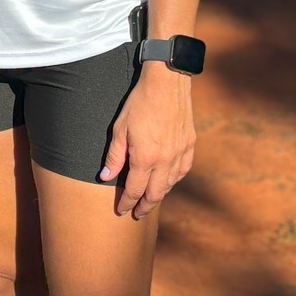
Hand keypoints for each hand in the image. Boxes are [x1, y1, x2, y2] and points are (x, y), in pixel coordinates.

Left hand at [99, 63, 195, 218]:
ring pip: (170, 184)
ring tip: (150, 200)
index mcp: (145, 158)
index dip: (127, 202)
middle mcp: (165, 160)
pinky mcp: (190, 144)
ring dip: (159, 194)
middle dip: (144, 206)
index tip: (121, 210)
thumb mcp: (120, 128)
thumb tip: (105, 176)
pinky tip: (168, 181)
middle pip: (155, 193)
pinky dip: (174, 179)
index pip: (135, 190)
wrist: (167, 82)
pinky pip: (183, 170)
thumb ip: (115, 156)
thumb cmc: (139, 102)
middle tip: (137, 214)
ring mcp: (180, 153)